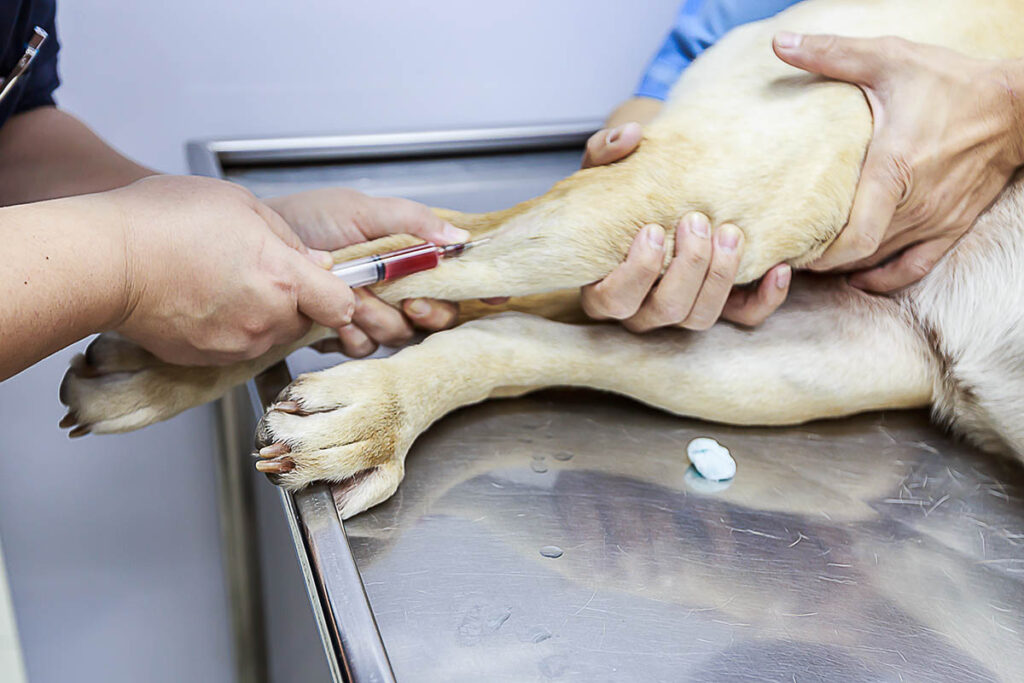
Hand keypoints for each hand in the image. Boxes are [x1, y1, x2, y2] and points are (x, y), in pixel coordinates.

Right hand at [111, 176, 355, 364]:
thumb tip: (315, 261)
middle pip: (304, 320)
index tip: (323, 282)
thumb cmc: (163, 222)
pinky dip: (228, 328)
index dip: (336, 292)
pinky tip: (203, 300)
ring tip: (223, 281)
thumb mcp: (240, 203)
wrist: (105, 261)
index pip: (342, 305)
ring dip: (260, 314)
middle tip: (257, 270)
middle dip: (292, 300)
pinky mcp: (208, 359)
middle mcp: (266, 319)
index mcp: (283, 278)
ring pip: (270, 334)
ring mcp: (237, 344)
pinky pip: (235, 346)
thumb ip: (287, 237)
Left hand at [266, 188, 469, 355]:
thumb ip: (411, 221)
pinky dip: (351, 335)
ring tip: (352, 296)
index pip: (457, 273)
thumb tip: (459, 235)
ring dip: (378, 318)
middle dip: (427, 311)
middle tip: (409, 302)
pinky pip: (367, 349)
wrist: (258, 251)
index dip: (479, 286)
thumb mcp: (360, 210)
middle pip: (440, 314)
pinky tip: (334, 318)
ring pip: (402, 334)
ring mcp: (374, 313)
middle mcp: (397, 286)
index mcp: (409, 253)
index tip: (492, 295)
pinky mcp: (347, 335)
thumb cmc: (306, 221)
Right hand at [579, 124, 790, 329]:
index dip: (636, 272)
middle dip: (688, 267)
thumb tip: (630, 135)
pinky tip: (778, 268)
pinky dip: (765, 299)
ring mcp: (679, 312)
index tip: (652, 229)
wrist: (652, 204)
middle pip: (665, 310)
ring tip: (731, 232)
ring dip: (720, 277)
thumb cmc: (620, 196)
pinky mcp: (719, 308)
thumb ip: (604, 151)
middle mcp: (640, 309)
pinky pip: (744, 318)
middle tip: (697, 221)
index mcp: (603, 285)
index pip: (614, 300)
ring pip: (700, 318)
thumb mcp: (602, 172)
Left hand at [774, 33, 1023, 290]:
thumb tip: (780, 44)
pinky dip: (884, 279)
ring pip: (881, 263)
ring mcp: (935, 220)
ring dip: (845, 268)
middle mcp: (915, 205)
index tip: (790, 249)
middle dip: (821, 260)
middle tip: (788, 253)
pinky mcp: (951, 227)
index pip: (855, 237)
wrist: (1016, 105)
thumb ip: (832, 55)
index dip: (820, 255)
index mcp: (894, 170)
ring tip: (811, 261)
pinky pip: (915, 269)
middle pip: (860, 255)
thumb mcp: (889, 59)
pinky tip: (858, 278)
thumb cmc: (949, 82)